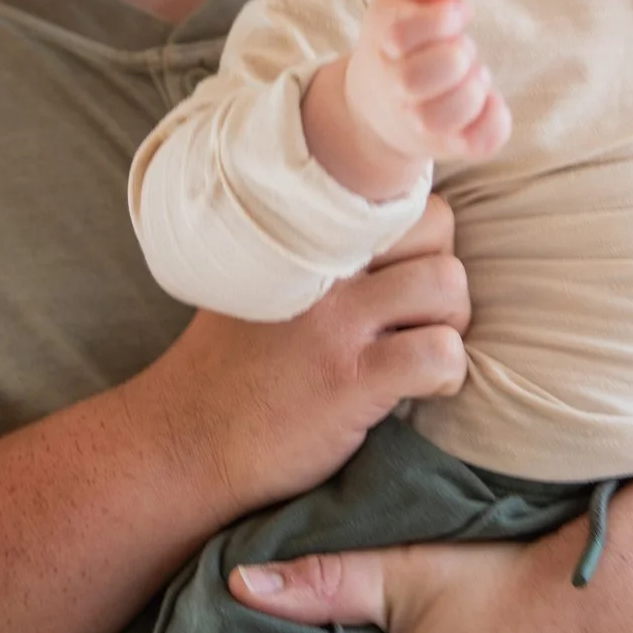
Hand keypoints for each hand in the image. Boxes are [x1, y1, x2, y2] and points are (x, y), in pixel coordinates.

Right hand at [149, 196, 470, 517]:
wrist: (182, 441)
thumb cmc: (225, 365)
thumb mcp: (255, 282)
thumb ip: (308, 250)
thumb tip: (373, 229)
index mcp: (300, 236)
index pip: (393, 190)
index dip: (414, 232)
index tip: (402, 270)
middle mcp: (321, 266)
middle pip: (436, 224)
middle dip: (440, 269)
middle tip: (416, 313)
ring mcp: (337, 322)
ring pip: (447, 283)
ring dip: (449, 322)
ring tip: (418, 349)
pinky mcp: (352, 381)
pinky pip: (440, 353)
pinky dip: (447, 374)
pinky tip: (418, 390)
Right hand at [337, 0, 510, 185]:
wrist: (377, 108)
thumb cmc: (403, 44)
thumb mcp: (407, 4)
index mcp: (383, 40)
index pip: (402, 34)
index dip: (443, 19)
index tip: (458, 14)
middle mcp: (393, 85)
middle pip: (415, 78)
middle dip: (456, 57)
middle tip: (463, 50)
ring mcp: (418, 121)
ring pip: (443, 115)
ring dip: (473, 90)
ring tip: (475, 77)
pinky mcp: (448, 146)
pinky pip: (479, 142)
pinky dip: (495, 120)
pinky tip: (490, 100)